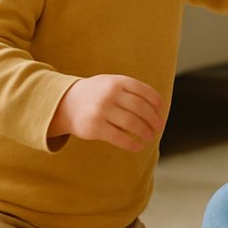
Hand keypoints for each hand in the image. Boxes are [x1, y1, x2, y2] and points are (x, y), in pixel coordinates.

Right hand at [49, 74, 164, 150]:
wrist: (66, 103)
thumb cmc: (97, 94)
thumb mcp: (112, 83)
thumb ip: (132, 91)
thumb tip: (157, 109)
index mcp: (117, 81)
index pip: (145, 92)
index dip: (156, 103)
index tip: (161, 112)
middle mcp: (110, 94)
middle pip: (141, 109)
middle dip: (153, 120)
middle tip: (158, 127)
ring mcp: (101, 110)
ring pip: (132, 123)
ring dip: (145, 132)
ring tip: (150, 137)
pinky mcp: (94, 128)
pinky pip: (119, 138)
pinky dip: (132, 144)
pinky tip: (138, 146)